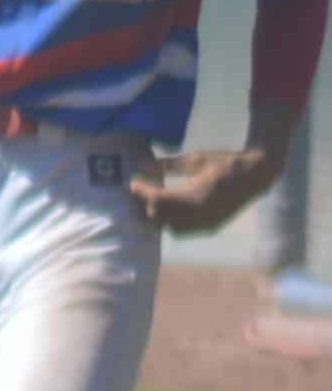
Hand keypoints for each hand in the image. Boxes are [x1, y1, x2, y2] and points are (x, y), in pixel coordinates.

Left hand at [132, 142, 283, 235]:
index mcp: (195, 194)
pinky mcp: (211, 227)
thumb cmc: (225, 162)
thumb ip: (168, 164)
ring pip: (169, 228)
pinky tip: (166, 212)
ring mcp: (206, 223)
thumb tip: (142, 164)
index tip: (133, 182)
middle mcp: (199, 213)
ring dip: (157, 217)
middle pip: (159, 217)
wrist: (257, 174)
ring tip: (149, 203)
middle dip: (144, 206)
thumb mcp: (195, 159)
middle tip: (137, 194)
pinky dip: (170, 224)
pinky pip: (183, 232)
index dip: (141, 191)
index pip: (157, 199)